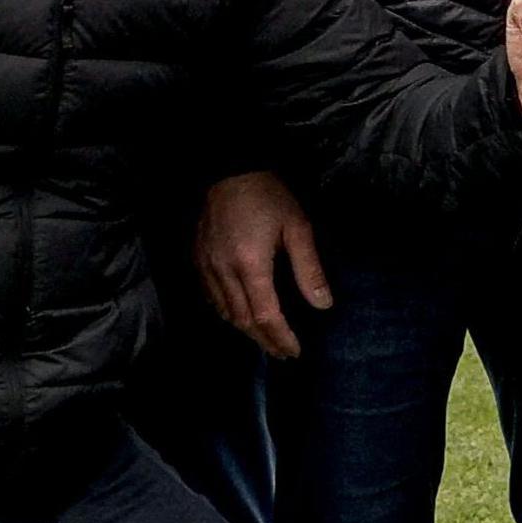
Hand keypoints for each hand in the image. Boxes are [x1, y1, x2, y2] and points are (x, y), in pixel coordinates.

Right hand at [199, 170, 327, 360]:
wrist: (229, 169)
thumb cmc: (269, 195)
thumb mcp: (297, 228)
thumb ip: (310, 269)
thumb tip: (324, 305)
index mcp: (251, 265)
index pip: (266, 316)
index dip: (281, 338)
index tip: (295, 351)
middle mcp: (224, 272)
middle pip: (242, 321)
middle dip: (264, 341)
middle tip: (283, 353)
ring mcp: (206, 266)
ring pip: (224, 312)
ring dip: (245, 331)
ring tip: (265, 340)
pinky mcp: (197, 259)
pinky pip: (211, 297)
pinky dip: (227, 313)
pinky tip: (239, 316)